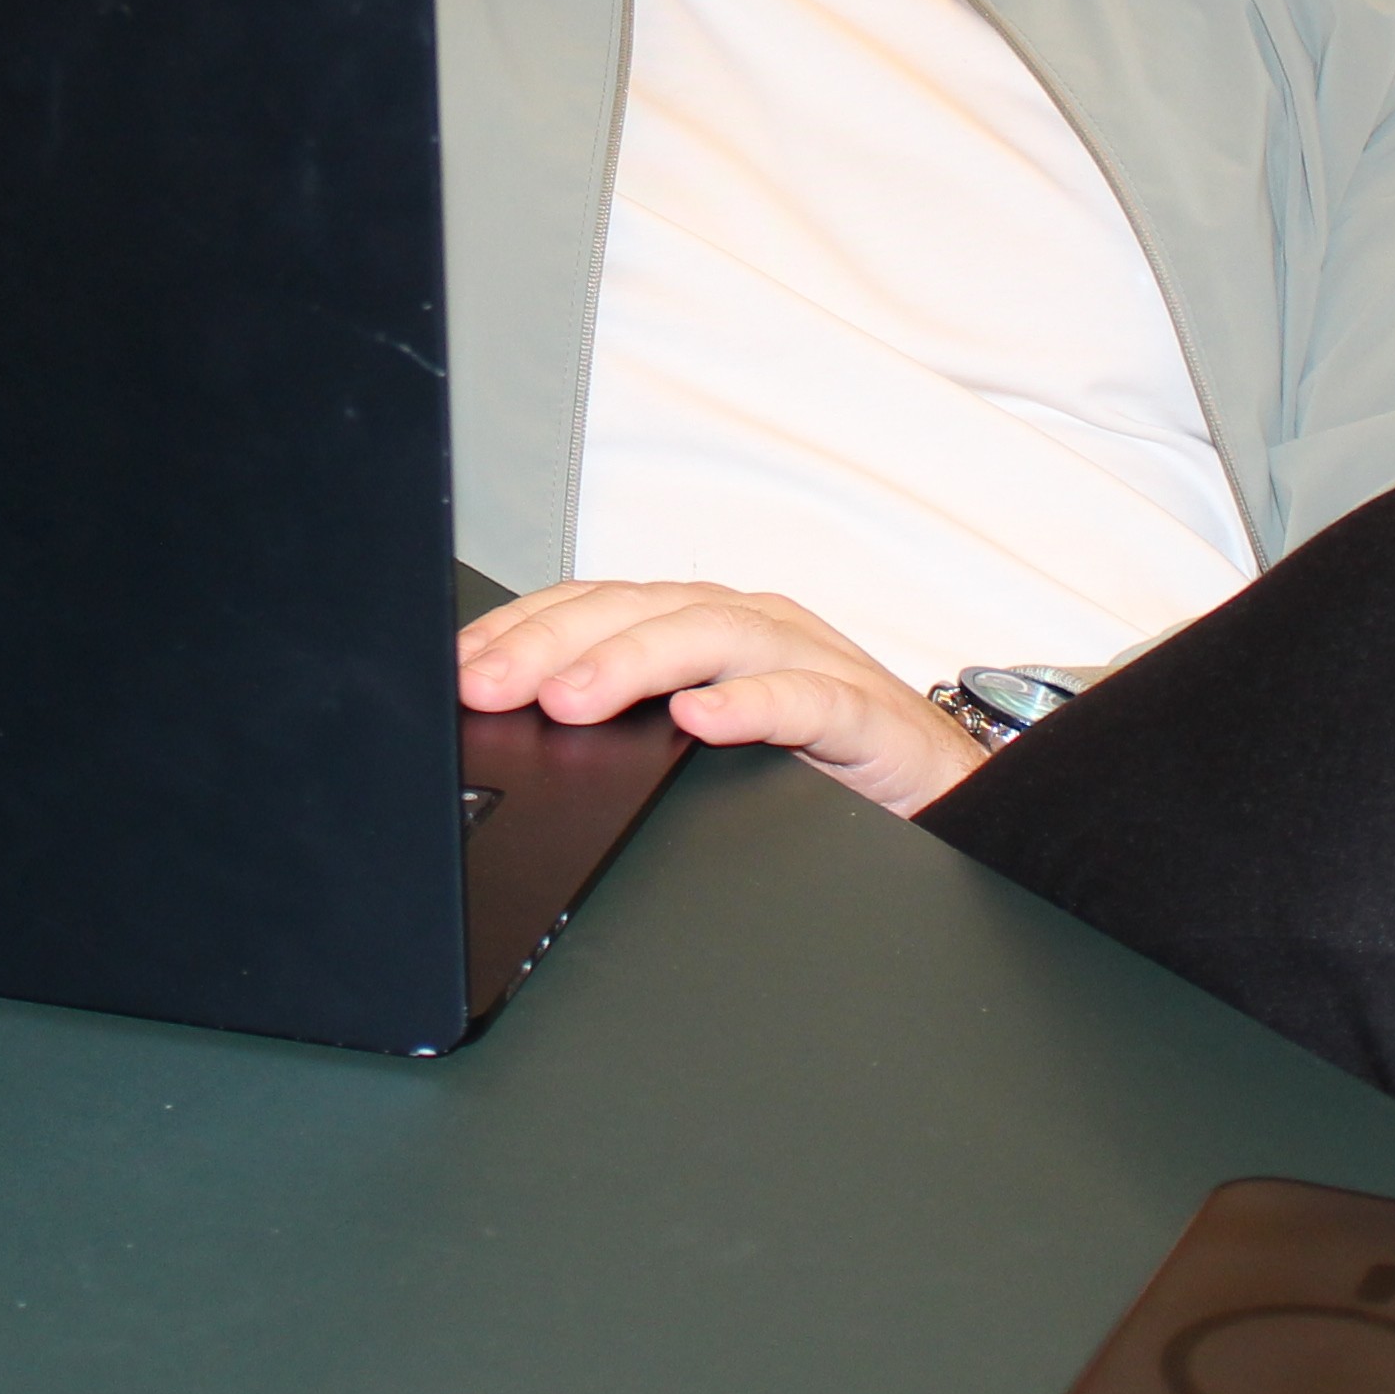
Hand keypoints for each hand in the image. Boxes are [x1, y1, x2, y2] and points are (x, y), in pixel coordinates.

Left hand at [456, 576, 988, 818]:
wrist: (936, 788)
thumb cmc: (813, 759)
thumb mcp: (701, 738)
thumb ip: (628, 724)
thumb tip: (519, 735)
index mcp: (698, 624)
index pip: (594, 605)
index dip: (522, 629)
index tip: (459, 667)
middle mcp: (747, 625)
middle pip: (639, 611)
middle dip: (552, 645)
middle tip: (489, 685)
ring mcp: (807, 661)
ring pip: (711, 636)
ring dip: (634, 662)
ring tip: (572, 698)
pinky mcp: (863, 714)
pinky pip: (806, 699)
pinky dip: (752, 706)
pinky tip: (703, 721)